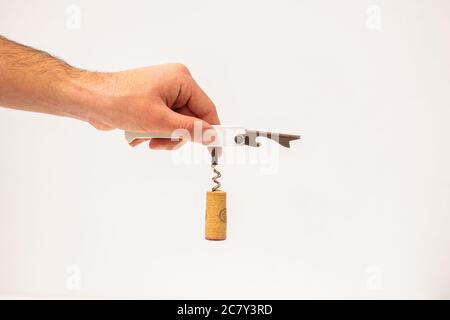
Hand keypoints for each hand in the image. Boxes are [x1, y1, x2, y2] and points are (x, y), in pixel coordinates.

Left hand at [84, 63, 219, 149]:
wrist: (89, 99)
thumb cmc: (118, 101)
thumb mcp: (159, 120)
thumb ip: (189, 129)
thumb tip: (211, 135)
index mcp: (181, 80)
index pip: (206, 109)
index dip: (210, 131)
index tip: (215, 150)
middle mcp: (174, 84)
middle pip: (190, 120)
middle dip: (175, 136)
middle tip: (161, 143)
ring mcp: (162, 94)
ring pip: (175, 125)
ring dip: (162, 137)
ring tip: (145, 138)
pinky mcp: (151, 103)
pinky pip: (162, 123)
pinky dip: (152, 133)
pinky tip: (137, 134)